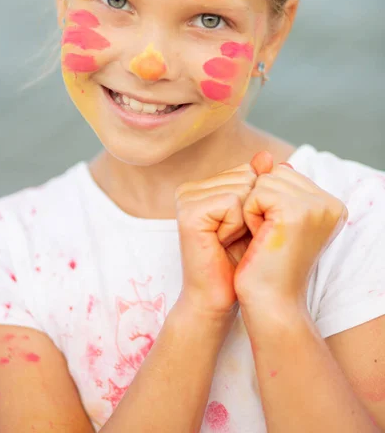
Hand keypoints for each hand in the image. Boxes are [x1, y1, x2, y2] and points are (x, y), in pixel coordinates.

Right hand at [174, 162, 255, 319]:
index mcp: (203, 186)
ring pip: (242, 187)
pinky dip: (236, 225)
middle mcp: (191, 188)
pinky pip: (232, 202)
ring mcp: (186, 198)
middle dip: (253, 210)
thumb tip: (267, 155)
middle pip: (246, 176)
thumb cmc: (238, 261)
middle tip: (235, 237)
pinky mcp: (188, 212)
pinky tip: (222, 242)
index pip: (247, 171)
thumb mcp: (254, 218)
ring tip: (228, 240)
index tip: (243, 229)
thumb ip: (259, 186)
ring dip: (246, 219)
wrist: (218, 298)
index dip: (257, 203)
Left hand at [233, 151, 348, 306]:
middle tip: (268, 237)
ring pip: (265, 180)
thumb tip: (264, 155)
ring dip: (254, 209)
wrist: (270, 303)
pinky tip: (260, 239)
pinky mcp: (297, 211)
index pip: (283, 174)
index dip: (267, 202)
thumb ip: (275, 185)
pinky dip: (250, 215)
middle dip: (260, 203)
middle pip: (274, 174)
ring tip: (265, 238)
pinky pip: (256, 192)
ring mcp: (316, 206)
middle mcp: (330, 203)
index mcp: (329, 204)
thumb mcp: (273, 219)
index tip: (274, 234)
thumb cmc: (268, 265)